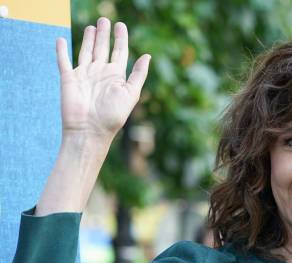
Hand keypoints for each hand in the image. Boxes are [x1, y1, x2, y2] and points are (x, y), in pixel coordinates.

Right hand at [56, 17, 150, 144]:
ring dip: (89, 39)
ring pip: (86, 51)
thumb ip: (138, 74)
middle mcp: (100, 73)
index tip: (121, 25)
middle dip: (104, 35)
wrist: (90, 130)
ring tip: (92, 26)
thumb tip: (147, 55)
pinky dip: (62, 50)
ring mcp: (84, 75)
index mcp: (116, 76)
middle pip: (102, 49)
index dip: (121, 38)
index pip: (119, 52)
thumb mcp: (131, 93)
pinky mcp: (68, 79)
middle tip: (105, 19)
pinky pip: (64, 61)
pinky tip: (61, 40)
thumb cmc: (113, 116)